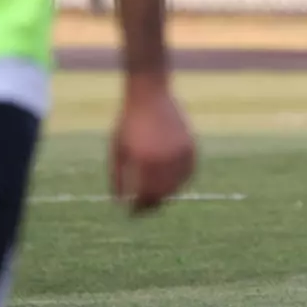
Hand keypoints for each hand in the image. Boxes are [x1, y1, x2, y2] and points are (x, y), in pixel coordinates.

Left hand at [110, 77, 196, 213]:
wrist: (149, 94)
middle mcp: (165, 158)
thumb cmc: (127, 121)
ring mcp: (180, 151)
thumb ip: (118, 178)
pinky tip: (172, 184)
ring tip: (155, 196)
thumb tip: (120, 203)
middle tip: (142, 208)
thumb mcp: (117, 150)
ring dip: (167, 194)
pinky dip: (182, 181)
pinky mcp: (189, 145)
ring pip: (178, 185)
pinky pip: (189, 171)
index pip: (144, 195)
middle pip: (162, 193)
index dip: (138, 207)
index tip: (131, 212)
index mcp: (144, 160)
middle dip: (152, 204)